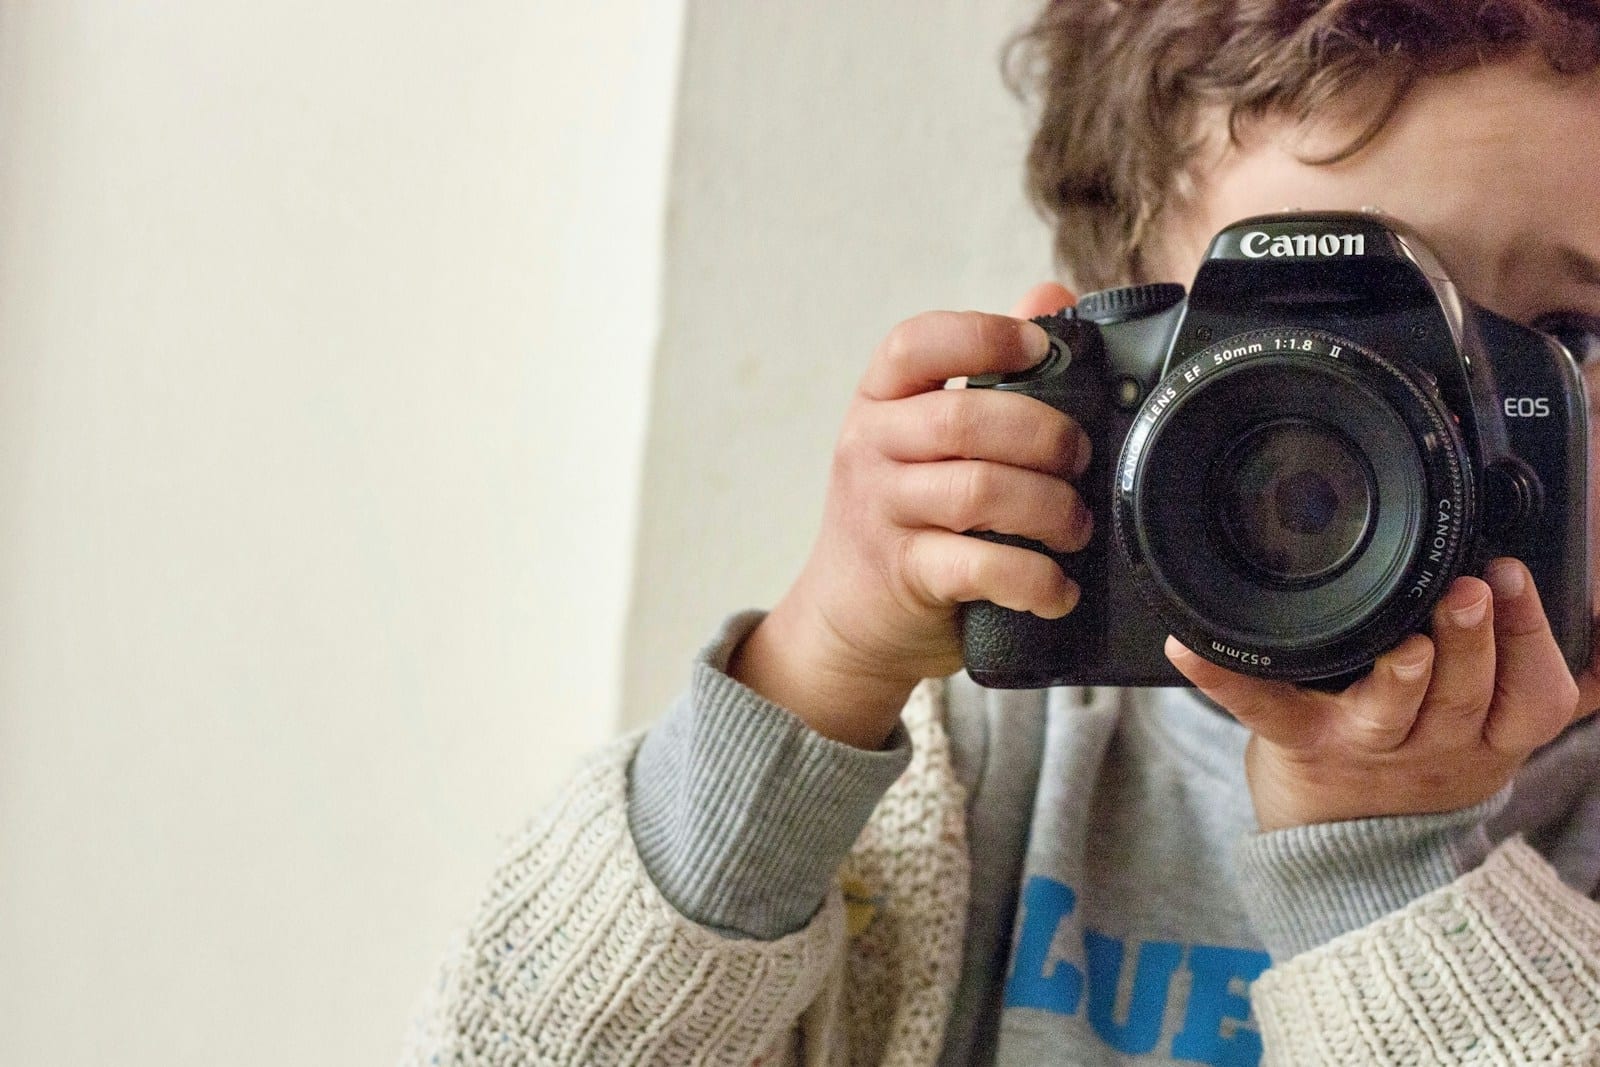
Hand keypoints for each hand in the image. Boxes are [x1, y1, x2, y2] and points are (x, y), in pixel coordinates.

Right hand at [730, 283, 1090, 747]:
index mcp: (880, 401)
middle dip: (1043, 434)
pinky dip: (1035, 579)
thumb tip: (1049, 294)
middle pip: (962, 418)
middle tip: (1080, 459)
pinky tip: (1059, 589)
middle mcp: (869, 448)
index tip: (1040, 349)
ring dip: (1050, 508)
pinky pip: (980, 566)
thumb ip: (988, 368)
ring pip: (978, 492)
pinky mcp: (904, 575)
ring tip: (1077, 525)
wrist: (849, 618)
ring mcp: (881, 513)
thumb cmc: (908, 515)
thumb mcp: (929, 438)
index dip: (983, 336)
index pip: (914, 344)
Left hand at [1166, 558, 1582, 830]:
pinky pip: (1260, 708)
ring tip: (1404, 642)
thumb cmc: (1423, 757)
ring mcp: (1364, 745)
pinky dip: (1223, 678)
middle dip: (1472, 640)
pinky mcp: (1297, 745)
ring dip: (1400, 674)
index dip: (1530, 637)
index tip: (1516, 575)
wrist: (1353, 851)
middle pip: (1464, 694)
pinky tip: (1192, 648)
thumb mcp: (1498, 727)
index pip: (1533, 692)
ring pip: (1393, 711)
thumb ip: (1540, 678)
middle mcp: (1434, 742)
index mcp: (1489, 730)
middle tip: (1473, 590)